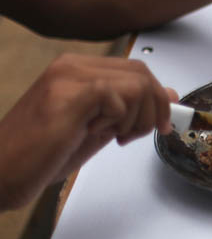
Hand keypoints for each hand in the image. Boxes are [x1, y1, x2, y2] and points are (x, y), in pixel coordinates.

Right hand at [0, 54, 176, 209]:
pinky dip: (118, 121)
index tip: (161, 124)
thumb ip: (130, 110)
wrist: (1, 172)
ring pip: (136, 84)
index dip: (157, 97)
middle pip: (141, 73)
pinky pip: (118, 98)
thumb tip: (168, 95)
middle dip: (154, 108)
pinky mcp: (67, 94)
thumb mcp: (98, 128)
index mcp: (77, 69)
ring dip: (137, 118)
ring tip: (113, 136)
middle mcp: (71, 66)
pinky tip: (95, 134)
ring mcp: (67, 77)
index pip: (136, 70)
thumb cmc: (40, 154)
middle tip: (137, 135)